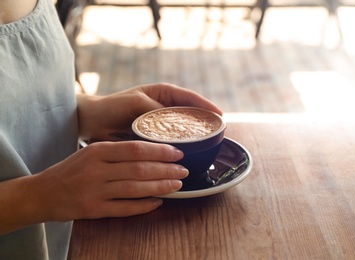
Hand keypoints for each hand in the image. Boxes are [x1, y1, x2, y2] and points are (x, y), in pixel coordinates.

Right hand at [34, 141, 187, 221]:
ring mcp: (95, 191)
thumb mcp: (91, 152)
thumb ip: (117, 151)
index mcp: (98, 151)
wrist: (42, 192)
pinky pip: (125, 208)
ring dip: (160, 187)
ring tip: (177, 185)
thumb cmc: (71, 170)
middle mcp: (97, 169)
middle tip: (183, 170)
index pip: (136, 149)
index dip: (160, 151)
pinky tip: (158, 202)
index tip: (177, 152)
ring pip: (135, 188)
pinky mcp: (93, 210)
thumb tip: (152, 152)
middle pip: (139, 169)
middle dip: (166, 170)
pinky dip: (144, 206)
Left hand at [76, 83, 222, 140]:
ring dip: (193, 136)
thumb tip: (177, 123)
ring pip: (182, 129)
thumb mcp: (136, 104)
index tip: (219, 115)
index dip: (206, 106)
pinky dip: (179, 146)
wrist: (93, 122)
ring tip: (206, 144)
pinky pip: (171, 141)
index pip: (190, 98)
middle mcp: (164, 108)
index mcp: (162, 94)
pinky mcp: (154, 137)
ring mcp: (160, 124)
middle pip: (190, 114)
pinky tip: (186, 154)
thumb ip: (156, 111)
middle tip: (217, 133)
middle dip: (203, 122)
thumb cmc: (112, 107)